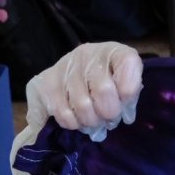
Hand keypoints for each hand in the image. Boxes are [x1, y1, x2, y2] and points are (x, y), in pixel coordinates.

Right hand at [10, 42, 142, 174]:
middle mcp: (88, 54)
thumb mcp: (123, 82)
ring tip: (92, 120)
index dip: (129, 93)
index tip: (125, 105)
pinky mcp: (45, 82)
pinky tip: (76, 119)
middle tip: (108, 119)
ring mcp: (65, 66)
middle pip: (104, 91)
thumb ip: (129, 96)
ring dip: (90, 122)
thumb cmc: (105, 81)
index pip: (128, 64)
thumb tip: (126, 116)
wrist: (69, 73)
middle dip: (109, 113)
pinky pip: (63, 114)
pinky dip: (73, 123)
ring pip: (83, 106)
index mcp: (113, 51)